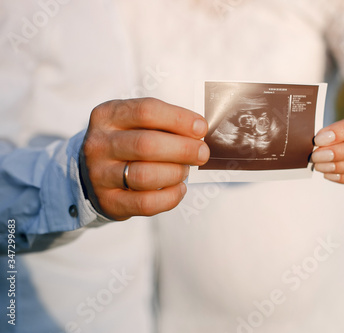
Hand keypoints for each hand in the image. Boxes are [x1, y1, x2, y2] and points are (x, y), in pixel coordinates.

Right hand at [80, 98, 208, 219]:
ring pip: (145, 176)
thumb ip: (164, 123)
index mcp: (107, 116)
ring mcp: (100, 175)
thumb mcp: (135, 122)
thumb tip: (198, 130)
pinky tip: (179, 188)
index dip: (179, 119)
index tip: (200, 127)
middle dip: (183, 149)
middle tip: (202, 153)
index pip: (146, 111)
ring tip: (184, 170)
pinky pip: (145, 203)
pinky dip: (170, 197)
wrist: (92, 172)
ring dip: (175, 173)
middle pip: (146, 144)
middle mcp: (99, 144)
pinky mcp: (108, 202)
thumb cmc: (126, 143)